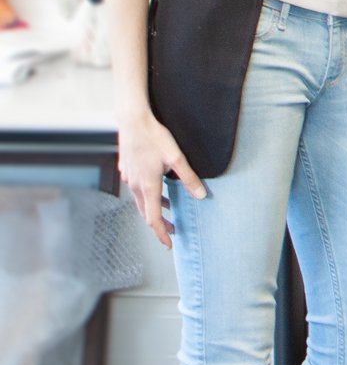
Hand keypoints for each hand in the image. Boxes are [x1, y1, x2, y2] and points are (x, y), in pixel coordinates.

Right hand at [118, 112, 205, 247]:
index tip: (169, 244)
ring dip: (155, 207)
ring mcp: (129, 178)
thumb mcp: (176, 158)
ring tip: (170, 209)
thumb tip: (201, 196)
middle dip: (159, 223)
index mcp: (147, 186)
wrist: (132, 121)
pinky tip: (158, 188)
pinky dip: (148, 195)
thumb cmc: (154, 137)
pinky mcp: (127, 170)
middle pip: (145, 212)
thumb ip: (189, 178)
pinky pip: (137, 188)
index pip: (152, 218)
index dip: (161, 233)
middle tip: (174, 229)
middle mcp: (135, 185)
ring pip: (141, 200)